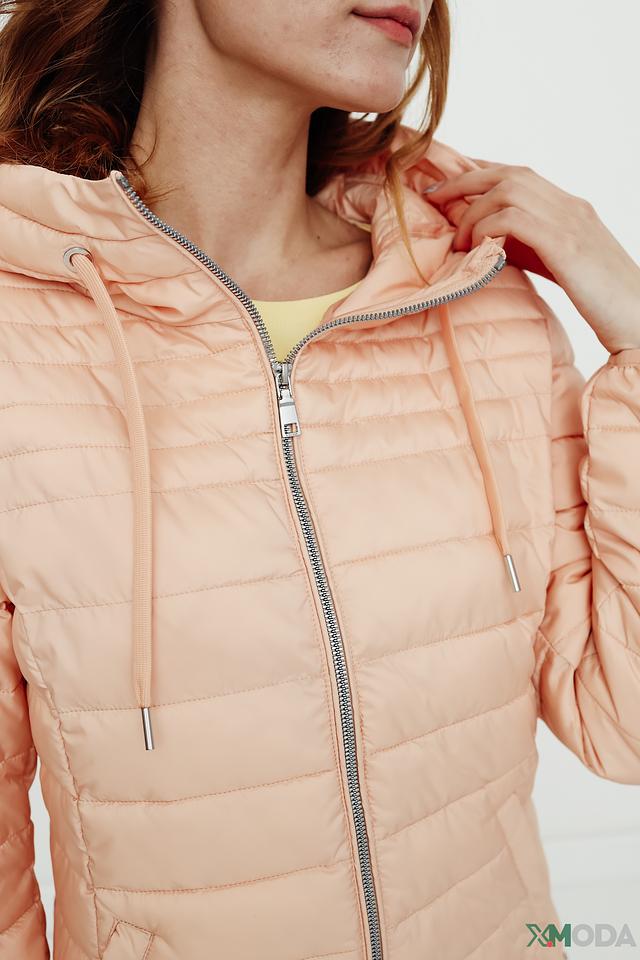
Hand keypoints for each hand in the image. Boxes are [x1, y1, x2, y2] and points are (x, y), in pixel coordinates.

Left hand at [424, 159, 639, 353]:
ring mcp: (569, 220)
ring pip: (507, 189)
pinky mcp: (565, 243)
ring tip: (459, 240)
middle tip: (432, 197)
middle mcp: (569, 204)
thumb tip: (482, 244)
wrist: (639, 315)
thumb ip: (524, 247)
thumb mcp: (555, 264)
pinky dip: (487, 228)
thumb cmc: (597, 297)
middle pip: (507, 172)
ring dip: (473, 210)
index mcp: (568, 206)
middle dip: (463, 180)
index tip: (445, 186)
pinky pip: (514, 218)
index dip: (477, 173)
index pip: (517, 174)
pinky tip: (476, 250)